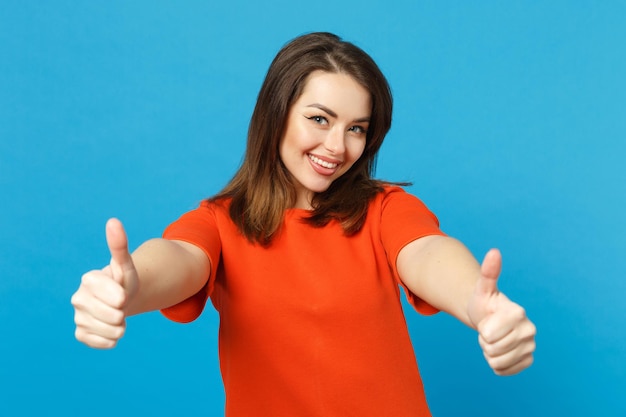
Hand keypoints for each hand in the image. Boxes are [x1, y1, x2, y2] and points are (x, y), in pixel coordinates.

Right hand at [71, 218, 138, 347]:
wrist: (122, 300)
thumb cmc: (124, 281)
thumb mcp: (126, 264)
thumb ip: (119, 245)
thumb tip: (113, 221)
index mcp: (89, 279)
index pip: (104, 291)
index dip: (118, 296)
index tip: (124, 296)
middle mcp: (78, 297)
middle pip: (107, 313)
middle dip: (121, 313)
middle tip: (123, 307)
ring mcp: (78, 316)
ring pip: (103, 329)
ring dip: (118, 327)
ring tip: (119, 319)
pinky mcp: (81, 333)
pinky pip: (96, 341)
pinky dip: (109, 340)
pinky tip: (113, 332)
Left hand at [467, 249, 535, 374]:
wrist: (490, 318)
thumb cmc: (485, 303)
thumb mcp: (482, 288)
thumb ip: (489, 272)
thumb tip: (494, 251)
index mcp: (518, 312)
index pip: (488, 335)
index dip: (482, 329)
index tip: (487, 320)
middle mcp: (530, 329)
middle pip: (492, 349)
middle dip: (485, 341)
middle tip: (489, 329)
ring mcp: (531, 346)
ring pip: (497, 361)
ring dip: (489, 352)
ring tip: (494, 338)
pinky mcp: (528, 360)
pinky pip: (504, 371)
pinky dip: (496, 364)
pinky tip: (499, 350)